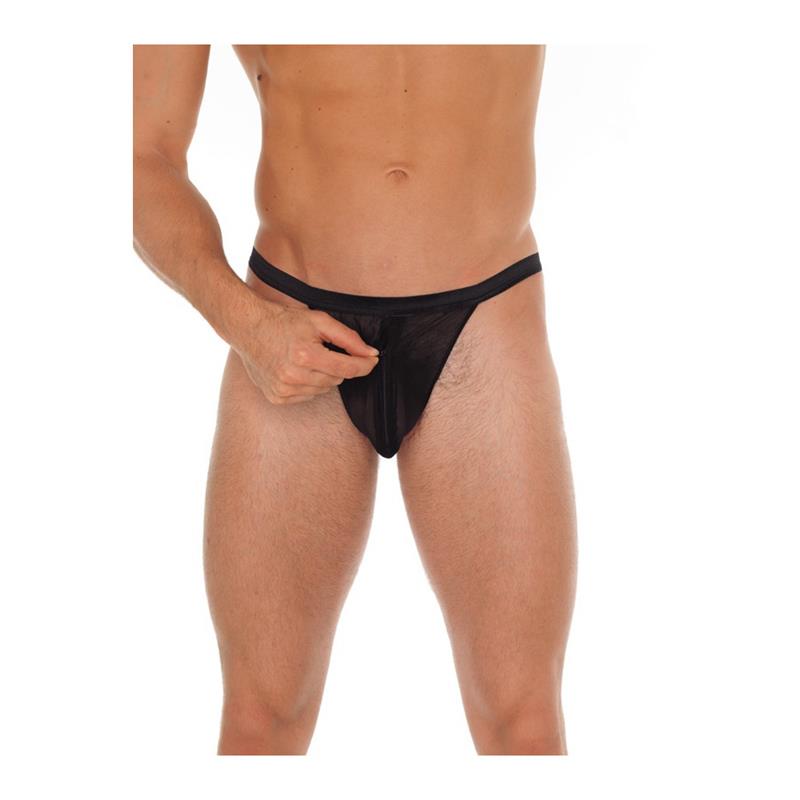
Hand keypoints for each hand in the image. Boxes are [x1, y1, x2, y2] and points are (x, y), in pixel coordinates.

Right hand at [234, 300, 379, 404]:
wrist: (248, 328)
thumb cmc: (284, 321)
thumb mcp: (319, 321)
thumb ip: (348, 338)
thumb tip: (370, 353)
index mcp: (305, 355)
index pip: (347, 368)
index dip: (364, 364)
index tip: (372, 360)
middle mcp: (293, 376)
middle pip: (337, 379)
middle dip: (337, 365)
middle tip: (322, 350)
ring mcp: (284, 389)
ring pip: (324, 389)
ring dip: (323, 376)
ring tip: (306, 358)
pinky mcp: (277, 397)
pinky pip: (308, 396)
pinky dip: (308, 384)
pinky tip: (296, 369)